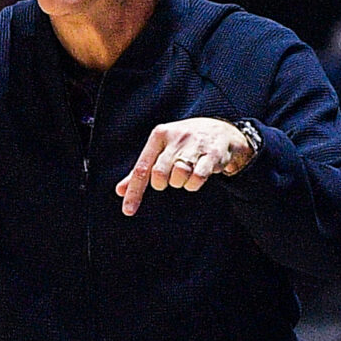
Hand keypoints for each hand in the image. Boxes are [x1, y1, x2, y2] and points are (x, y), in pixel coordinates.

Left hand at [118, 118, 255, 215]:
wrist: (220, 129)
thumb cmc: (183, 143)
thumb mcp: (161, 149)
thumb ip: (142, 170)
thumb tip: (120, 191)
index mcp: (159, 135)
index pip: (141, 168)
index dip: (134, 191)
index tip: (128, 211)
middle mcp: (176, 137)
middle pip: (159, 174)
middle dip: (163, 183)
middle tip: (171, 177)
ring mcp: (195, 144)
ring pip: (179, 176)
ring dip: (181, 183)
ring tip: (186, 175)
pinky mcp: (212, 153)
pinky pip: (198, 177)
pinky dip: (194, 184)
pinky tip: (198, 175)